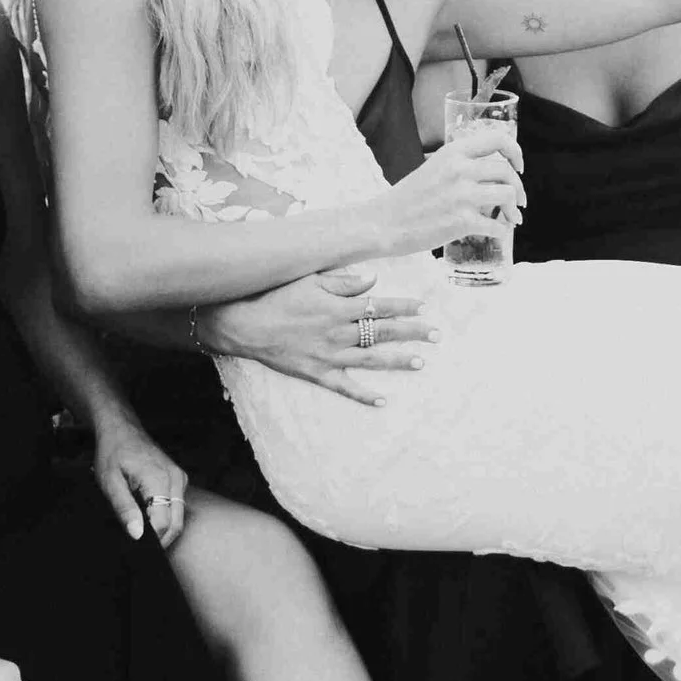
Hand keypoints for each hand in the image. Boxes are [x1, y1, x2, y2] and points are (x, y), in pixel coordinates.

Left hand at [93, 423, 189, 546]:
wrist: (122, 429)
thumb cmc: (113, 453)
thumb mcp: (110, 482)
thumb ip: (124, 509)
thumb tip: (137, 534)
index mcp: (159, 479)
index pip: (163, 523)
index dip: (150, 540)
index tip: (135, 547)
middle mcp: (175, 479)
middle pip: (177, 523)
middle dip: (160, 540)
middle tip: (139, 547)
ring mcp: (179, 478)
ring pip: (179, 517)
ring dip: (163, 529)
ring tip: (141, 530)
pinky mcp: (178, 479)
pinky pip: (177, 506)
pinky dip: (166, 517)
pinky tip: (148, 516)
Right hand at [201, 268, 438, 406]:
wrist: (245, 324)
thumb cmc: (277, 296)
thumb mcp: (310, 279)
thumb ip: (344, 281)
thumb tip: (374, 279)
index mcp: (339, 307)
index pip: (379, 306)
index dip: (403, 306)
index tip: (423, 307)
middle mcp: (339, 332)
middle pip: (383, 332)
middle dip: (412, 332)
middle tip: (436, 334)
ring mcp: (329, 355)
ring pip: (371, 360)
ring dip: (397, 361)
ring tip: (421, 362)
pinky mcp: (317, 373)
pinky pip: (345, 387)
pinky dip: (364, 395)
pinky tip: (384, 400)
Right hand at [381, 129, 526, 255]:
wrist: (384, 223)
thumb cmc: (408, 198)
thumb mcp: (433, 167)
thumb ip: (459, 164)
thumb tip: (486, 171)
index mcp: (453, 152)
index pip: (498, 139)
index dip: (515, 151)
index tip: (519, 166)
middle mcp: (460, 169)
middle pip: (507, 171)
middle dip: (518, 187)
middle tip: (518, 200)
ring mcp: (462, 195)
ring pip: (507, 195)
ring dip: (513, 209)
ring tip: (511, 217)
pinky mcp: (462, 221)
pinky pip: (496, 225)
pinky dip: (502, 230)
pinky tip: (498, 232)